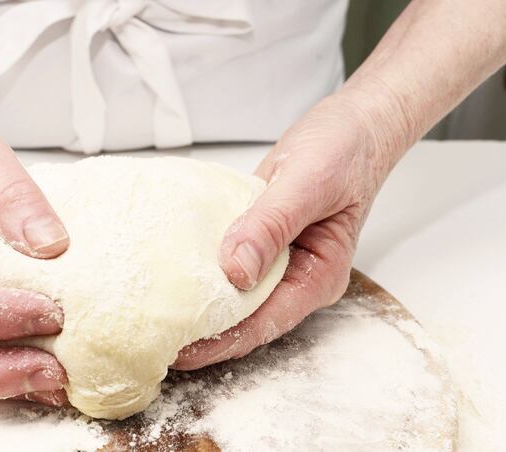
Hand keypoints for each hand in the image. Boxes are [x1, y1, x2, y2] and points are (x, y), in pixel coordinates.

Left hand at [173, 96, 400, 369]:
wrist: (351, 123)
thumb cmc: (344, 150)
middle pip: (244, 317)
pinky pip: (226, 260)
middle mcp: (295, 277)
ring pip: (232, 292)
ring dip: (198, 302)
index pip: (263, 322)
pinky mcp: (258, 239)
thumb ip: (271, 226)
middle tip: (153, 335)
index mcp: (317, 277)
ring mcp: (276, 260)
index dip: (220, 340)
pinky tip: (169, 270)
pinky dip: (200, 267)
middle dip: (202, 331)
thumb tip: (236, 272)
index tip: (179, 348)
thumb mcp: (307, 184)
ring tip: (154, 311)